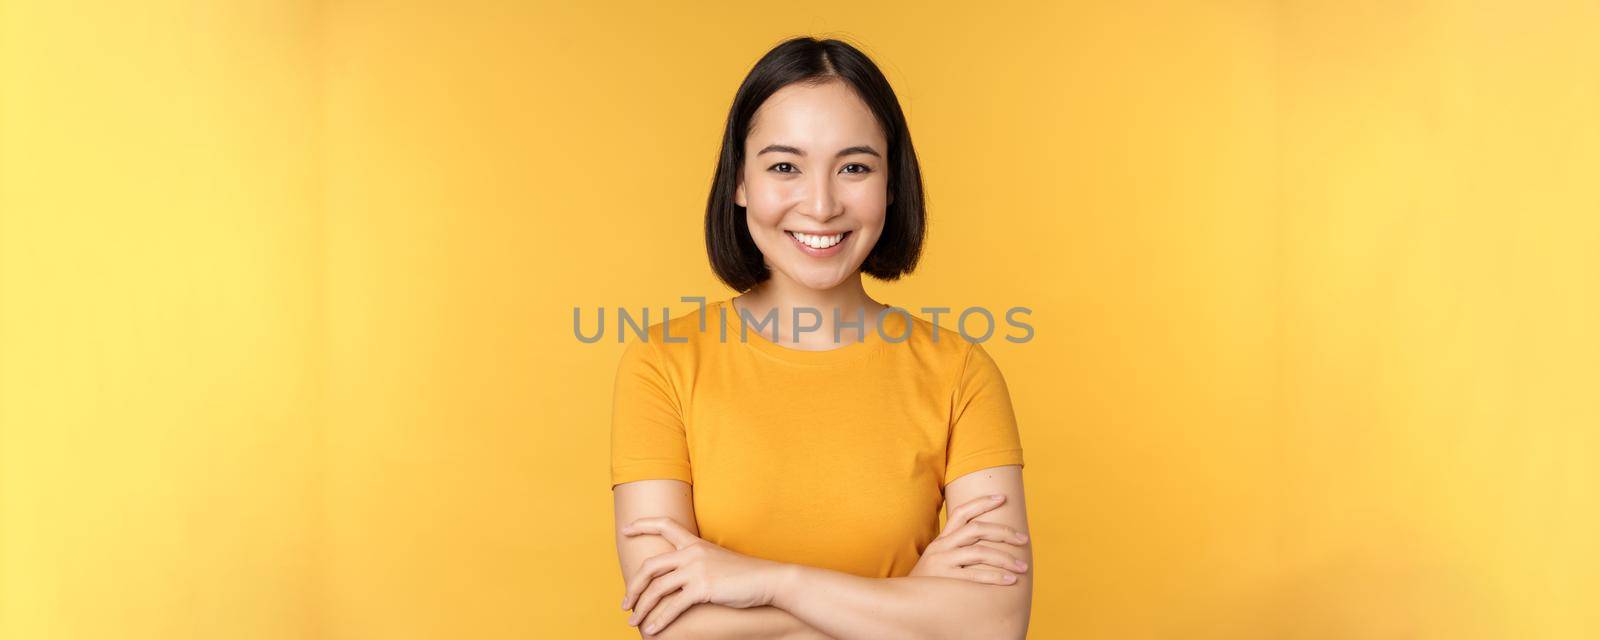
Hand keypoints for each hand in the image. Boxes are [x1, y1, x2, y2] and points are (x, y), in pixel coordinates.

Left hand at [619, 516, 789, 635]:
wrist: (768, 579)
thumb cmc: (744, 574)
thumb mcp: (717, 560)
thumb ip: (697, 562)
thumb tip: (680, 577)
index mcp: (695, 543)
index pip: (664, 524)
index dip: (642, 525)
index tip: (626, 530)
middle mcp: (692, 552)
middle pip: (650, 566)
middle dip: (633, 586)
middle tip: (625, 603)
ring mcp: (696, 569)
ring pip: (657, 588)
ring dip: (642, 607)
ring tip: (633, 621)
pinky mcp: (703, 587)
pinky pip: (673, 606)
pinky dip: (659, 620)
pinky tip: (652, 630)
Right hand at [909, 494, 1030, 584]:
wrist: (901, 600)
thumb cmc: (927, 580)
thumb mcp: (937, 558)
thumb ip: (956, 549)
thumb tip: (986, 545)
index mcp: (941, 539)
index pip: (961, 512)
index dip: (982, 502)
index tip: (1002, 497)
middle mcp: (942, 546)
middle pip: (977, 529)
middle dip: (1004, 532)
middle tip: (1024, 539)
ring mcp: (943, 562)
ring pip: (980, 551)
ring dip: (1005, 558)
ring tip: (1023, 566)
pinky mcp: (945, 580)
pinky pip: (975, 576)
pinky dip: (995, 576)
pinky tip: (1010, 579)